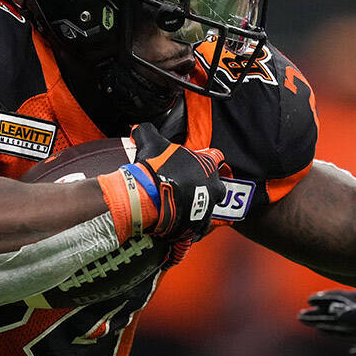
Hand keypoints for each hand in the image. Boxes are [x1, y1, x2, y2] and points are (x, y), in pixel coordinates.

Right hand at [131, 123, 226, 239]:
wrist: (150, 197)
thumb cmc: (155, 167)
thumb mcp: (151, 141)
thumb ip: (147, 131)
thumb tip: (138, 128)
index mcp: (207, 165)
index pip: (215, 157)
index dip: (206, 159)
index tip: (196, 164)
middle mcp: (214, 187)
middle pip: (216, 187)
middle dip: (206, 188)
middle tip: (189, 188)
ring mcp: (208, 207)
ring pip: (208, 208)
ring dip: (198, 208)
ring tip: (181, 208)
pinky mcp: (198, 225)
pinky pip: (198, 228)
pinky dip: (191, 226)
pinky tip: (180, 223)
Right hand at [299, 290, 355, 355]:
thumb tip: (335, 309)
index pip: (342, 305)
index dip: (325, 302)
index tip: (308, 303)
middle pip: (342, 316)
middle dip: (322, 315)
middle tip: (302, 315)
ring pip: (354, 331)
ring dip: (336, 329)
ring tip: (321, 328)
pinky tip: (355, 354)